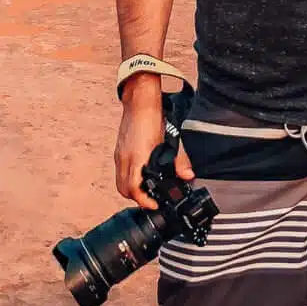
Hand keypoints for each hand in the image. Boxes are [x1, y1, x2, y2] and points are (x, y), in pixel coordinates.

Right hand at [113, 81, 194, 207]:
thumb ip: (180, 160)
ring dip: (131, 190)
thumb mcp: (170, 140)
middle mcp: (124, 158)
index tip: (154, 205)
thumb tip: (188, 176)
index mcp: (137, 157)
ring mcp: (119, 155)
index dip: (144, 201)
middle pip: (123, 190)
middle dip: (136, 199)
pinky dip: (128, 179)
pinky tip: (140, 175)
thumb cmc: (153, 117)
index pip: (134, 188)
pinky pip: (119, 172)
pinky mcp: (119, 151)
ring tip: (146, 191)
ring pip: (119, 182)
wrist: (139, 101)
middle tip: (151, 200)